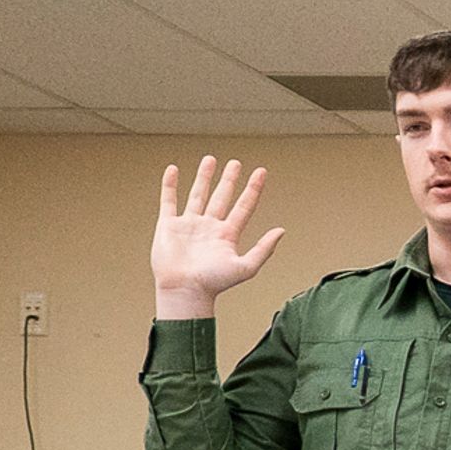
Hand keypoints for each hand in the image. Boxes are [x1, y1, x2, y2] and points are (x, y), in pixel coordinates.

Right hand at [152, 157, 284, 316]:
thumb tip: (282, 230)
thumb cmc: (215, 283)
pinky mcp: (169, 225)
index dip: (253, 189)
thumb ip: (264, 249)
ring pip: (198, 194)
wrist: (185, 290)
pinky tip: (174, 170)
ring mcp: (189, 224)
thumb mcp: (246, 267)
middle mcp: (210, 227)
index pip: (244, 206)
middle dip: (229, 180)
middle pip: (222, 197)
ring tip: (211, 159)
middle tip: (236, 163)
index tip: (261, 172)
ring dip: (204, 177)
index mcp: (228, 235)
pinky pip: (169, 200)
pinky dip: (170, 185)